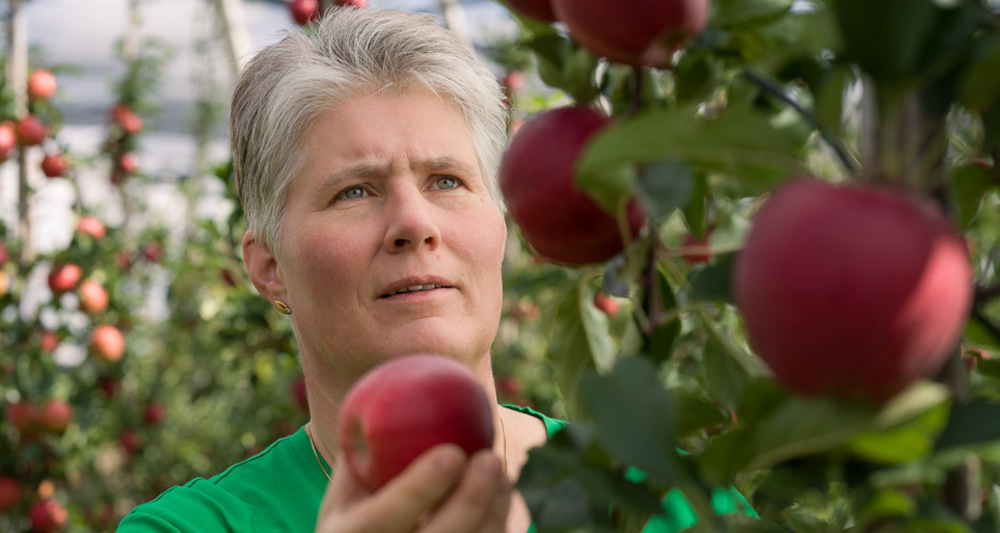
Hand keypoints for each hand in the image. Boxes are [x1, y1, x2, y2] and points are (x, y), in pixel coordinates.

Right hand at [316, 444, 511, 532]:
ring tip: (500, 470)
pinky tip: (504, 493)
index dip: (421, 487)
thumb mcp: (342, 496)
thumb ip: (357, 454)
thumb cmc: (355, 519)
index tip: (453, 452)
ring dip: (494, 511)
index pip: (386, 517)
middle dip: (470, 500)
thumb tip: (379, 394)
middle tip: (490, 459)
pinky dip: (499, 526)